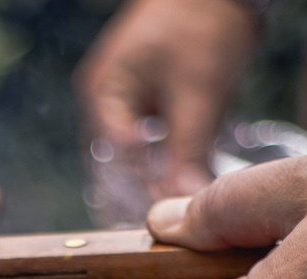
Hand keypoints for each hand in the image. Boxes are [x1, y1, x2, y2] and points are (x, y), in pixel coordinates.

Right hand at [76, 0, 256, 199]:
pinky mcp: (145, 99)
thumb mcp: (199, 96)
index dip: (139, 192)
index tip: (170, 215)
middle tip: (177, 221)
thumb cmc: (203, 28)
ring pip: (133, 156)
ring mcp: (121, 99)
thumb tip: (186, 202)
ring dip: (155, 178)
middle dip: (143, 192)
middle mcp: (103, 100)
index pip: (112, 161)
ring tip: (183, 206)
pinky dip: (164, 160)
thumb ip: (188, 152)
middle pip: (115, 164)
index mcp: (102, 94)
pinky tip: (186, 178)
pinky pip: (148, 141)